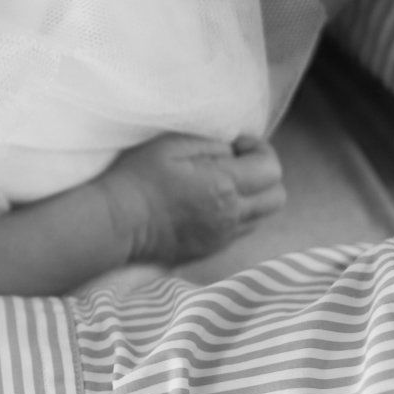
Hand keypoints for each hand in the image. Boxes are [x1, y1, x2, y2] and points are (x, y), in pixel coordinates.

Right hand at [102, 134, 285, 267]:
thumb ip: (210, 144)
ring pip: (262, 217)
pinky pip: (241, 231)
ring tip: (222, 185)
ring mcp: (223, 237)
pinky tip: (209, 204)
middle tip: (236, 165)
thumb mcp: (170, 144)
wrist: (116, 222)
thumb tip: (233, 150)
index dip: (260, 150)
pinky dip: (237, 215)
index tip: (236, 144)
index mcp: (224, 186)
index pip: (271, 169)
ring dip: (252, 197)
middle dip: (264, 176)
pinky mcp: (211, 250)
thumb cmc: (138, 177)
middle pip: (277, 197)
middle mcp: (231, 216)